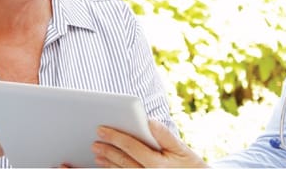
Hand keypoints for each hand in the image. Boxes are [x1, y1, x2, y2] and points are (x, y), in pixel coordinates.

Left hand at [92, 119, 206, 167]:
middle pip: (122, 161)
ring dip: (108, 163)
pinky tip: (109, 167)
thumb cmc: (190, 166)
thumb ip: (164, 135)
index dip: (115, 137)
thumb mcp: (182, 149)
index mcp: (157, 165)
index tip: (102, 129)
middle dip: (107, 150)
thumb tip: (149, 120)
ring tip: (98, 154)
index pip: (131, 147)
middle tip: (95, 142)